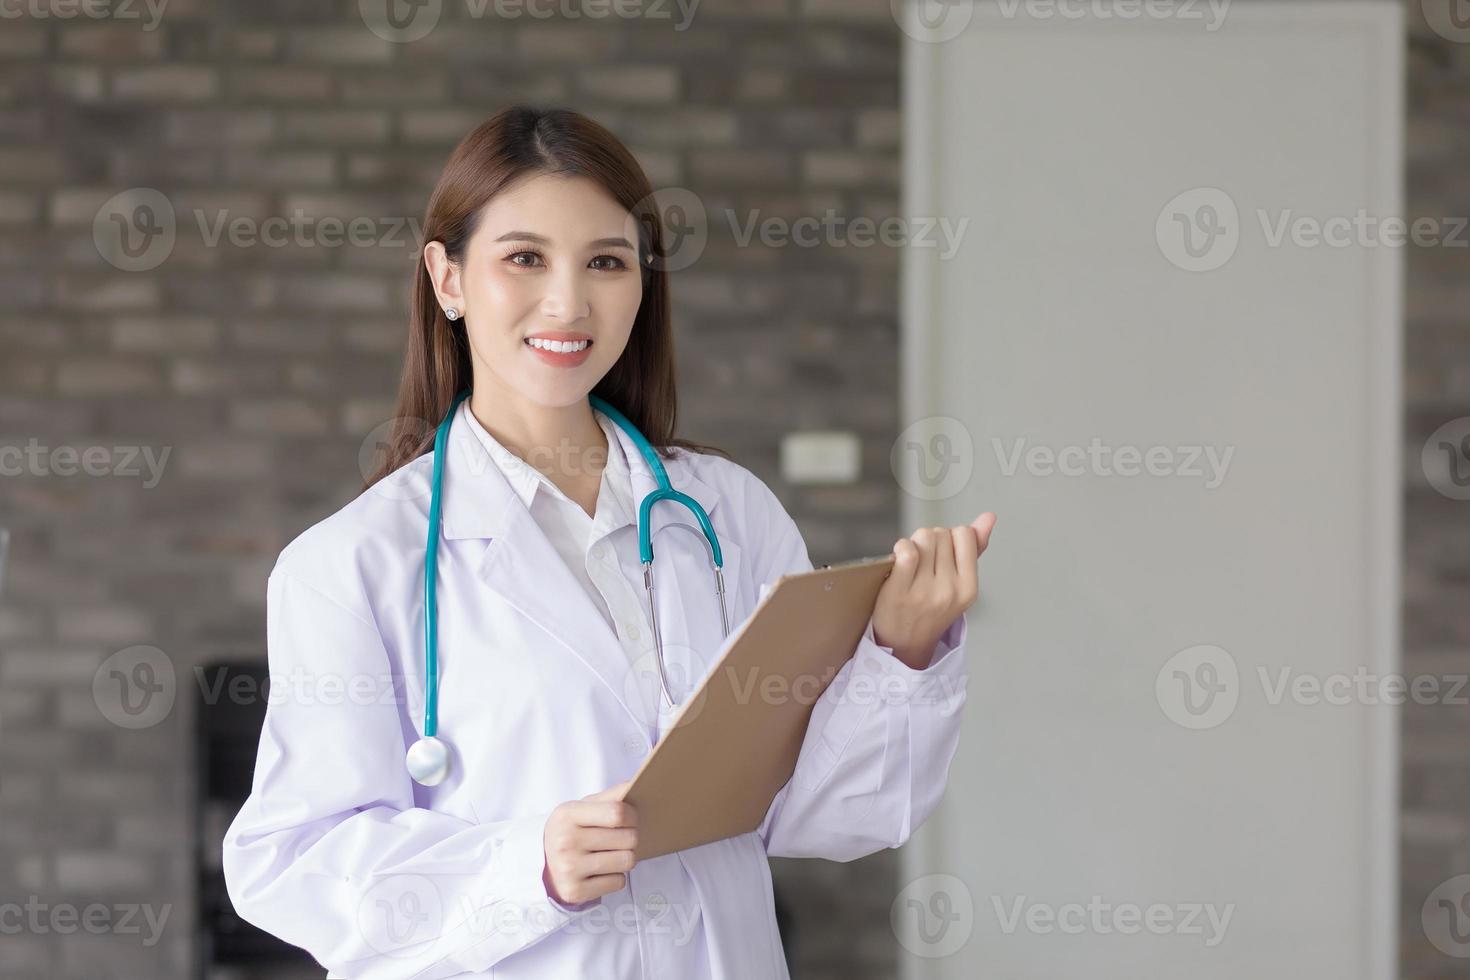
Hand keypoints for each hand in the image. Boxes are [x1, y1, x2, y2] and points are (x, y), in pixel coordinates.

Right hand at [542, 780, 637, 906]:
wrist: (541, 863)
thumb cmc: (571, 831)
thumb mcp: (583, 808)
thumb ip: (610, 796)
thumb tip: (636, 782)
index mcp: (567, 814)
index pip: (617, 813)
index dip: (632, 816)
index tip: (631, 819)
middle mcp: (565, 842)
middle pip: (628, 838)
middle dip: (631, 838)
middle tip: (622, 838)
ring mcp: (569, 869)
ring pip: (627, 861)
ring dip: (626, 858)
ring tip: (613, 854)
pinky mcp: (575, 892)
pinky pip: (618, 883)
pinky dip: (616, 877)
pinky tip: (602, 871)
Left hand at [871, 513, 995, 668]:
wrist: (904, 643)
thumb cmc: (932, 608)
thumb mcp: (959, 584)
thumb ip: (975, 548)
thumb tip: (989, 517)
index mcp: (969, 587)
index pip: (965, 535)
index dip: (950, 538)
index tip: (943, 554)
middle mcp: (950, 590)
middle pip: (941, 534)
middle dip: (931, 540)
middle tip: (924, 561)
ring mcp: (925, 591)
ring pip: (924, 537)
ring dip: (915, 542)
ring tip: (912, 561)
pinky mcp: (900, 591)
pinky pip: (907, 551)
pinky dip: (901, 547)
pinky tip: (899, 560)